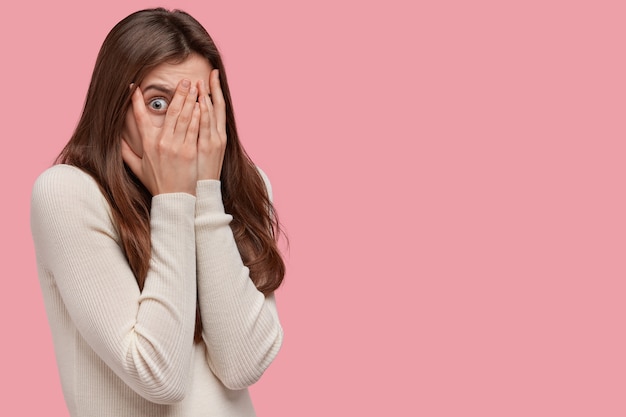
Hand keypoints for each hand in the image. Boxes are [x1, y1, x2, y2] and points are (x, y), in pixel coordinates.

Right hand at [122, 79, 199, 194]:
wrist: (174, 199)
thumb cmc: (157, 184)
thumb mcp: (137, 168)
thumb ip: (126, 152)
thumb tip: (115, 140)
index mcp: (148, 143)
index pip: (139, 117)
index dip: (136, 101)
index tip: (134, 86)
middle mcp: (161, 141)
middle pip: (170, 111)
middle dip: (177, 93)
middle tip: (183, 80)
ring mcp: (177, 145)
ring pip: (184, 116)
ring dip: (190, 99)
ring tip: (195, 86)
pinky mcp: (190, 151)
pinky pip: (194, 128)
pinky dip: (198, 114)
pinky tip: (201, 104)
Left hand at [197, 70, 226, 180]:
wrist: (202, 191)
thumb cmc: (197, 174)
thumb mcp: (203, 153)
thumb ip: (196, 135)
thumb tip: (190, 121)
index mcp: (216, 134)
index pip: (217, 108)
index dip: (216, 92)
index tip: (212, 77)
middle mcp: (218, 135)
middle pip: (218, 107)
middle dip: (214, 89)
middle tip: (211, 72)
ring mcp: (214, 141)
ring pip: (212, 114)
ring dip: (208, 97)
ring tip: (204, 82)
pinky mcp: (209, 147)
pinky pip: (206, 126)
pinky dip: (205, 113)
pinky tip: (203, 101)